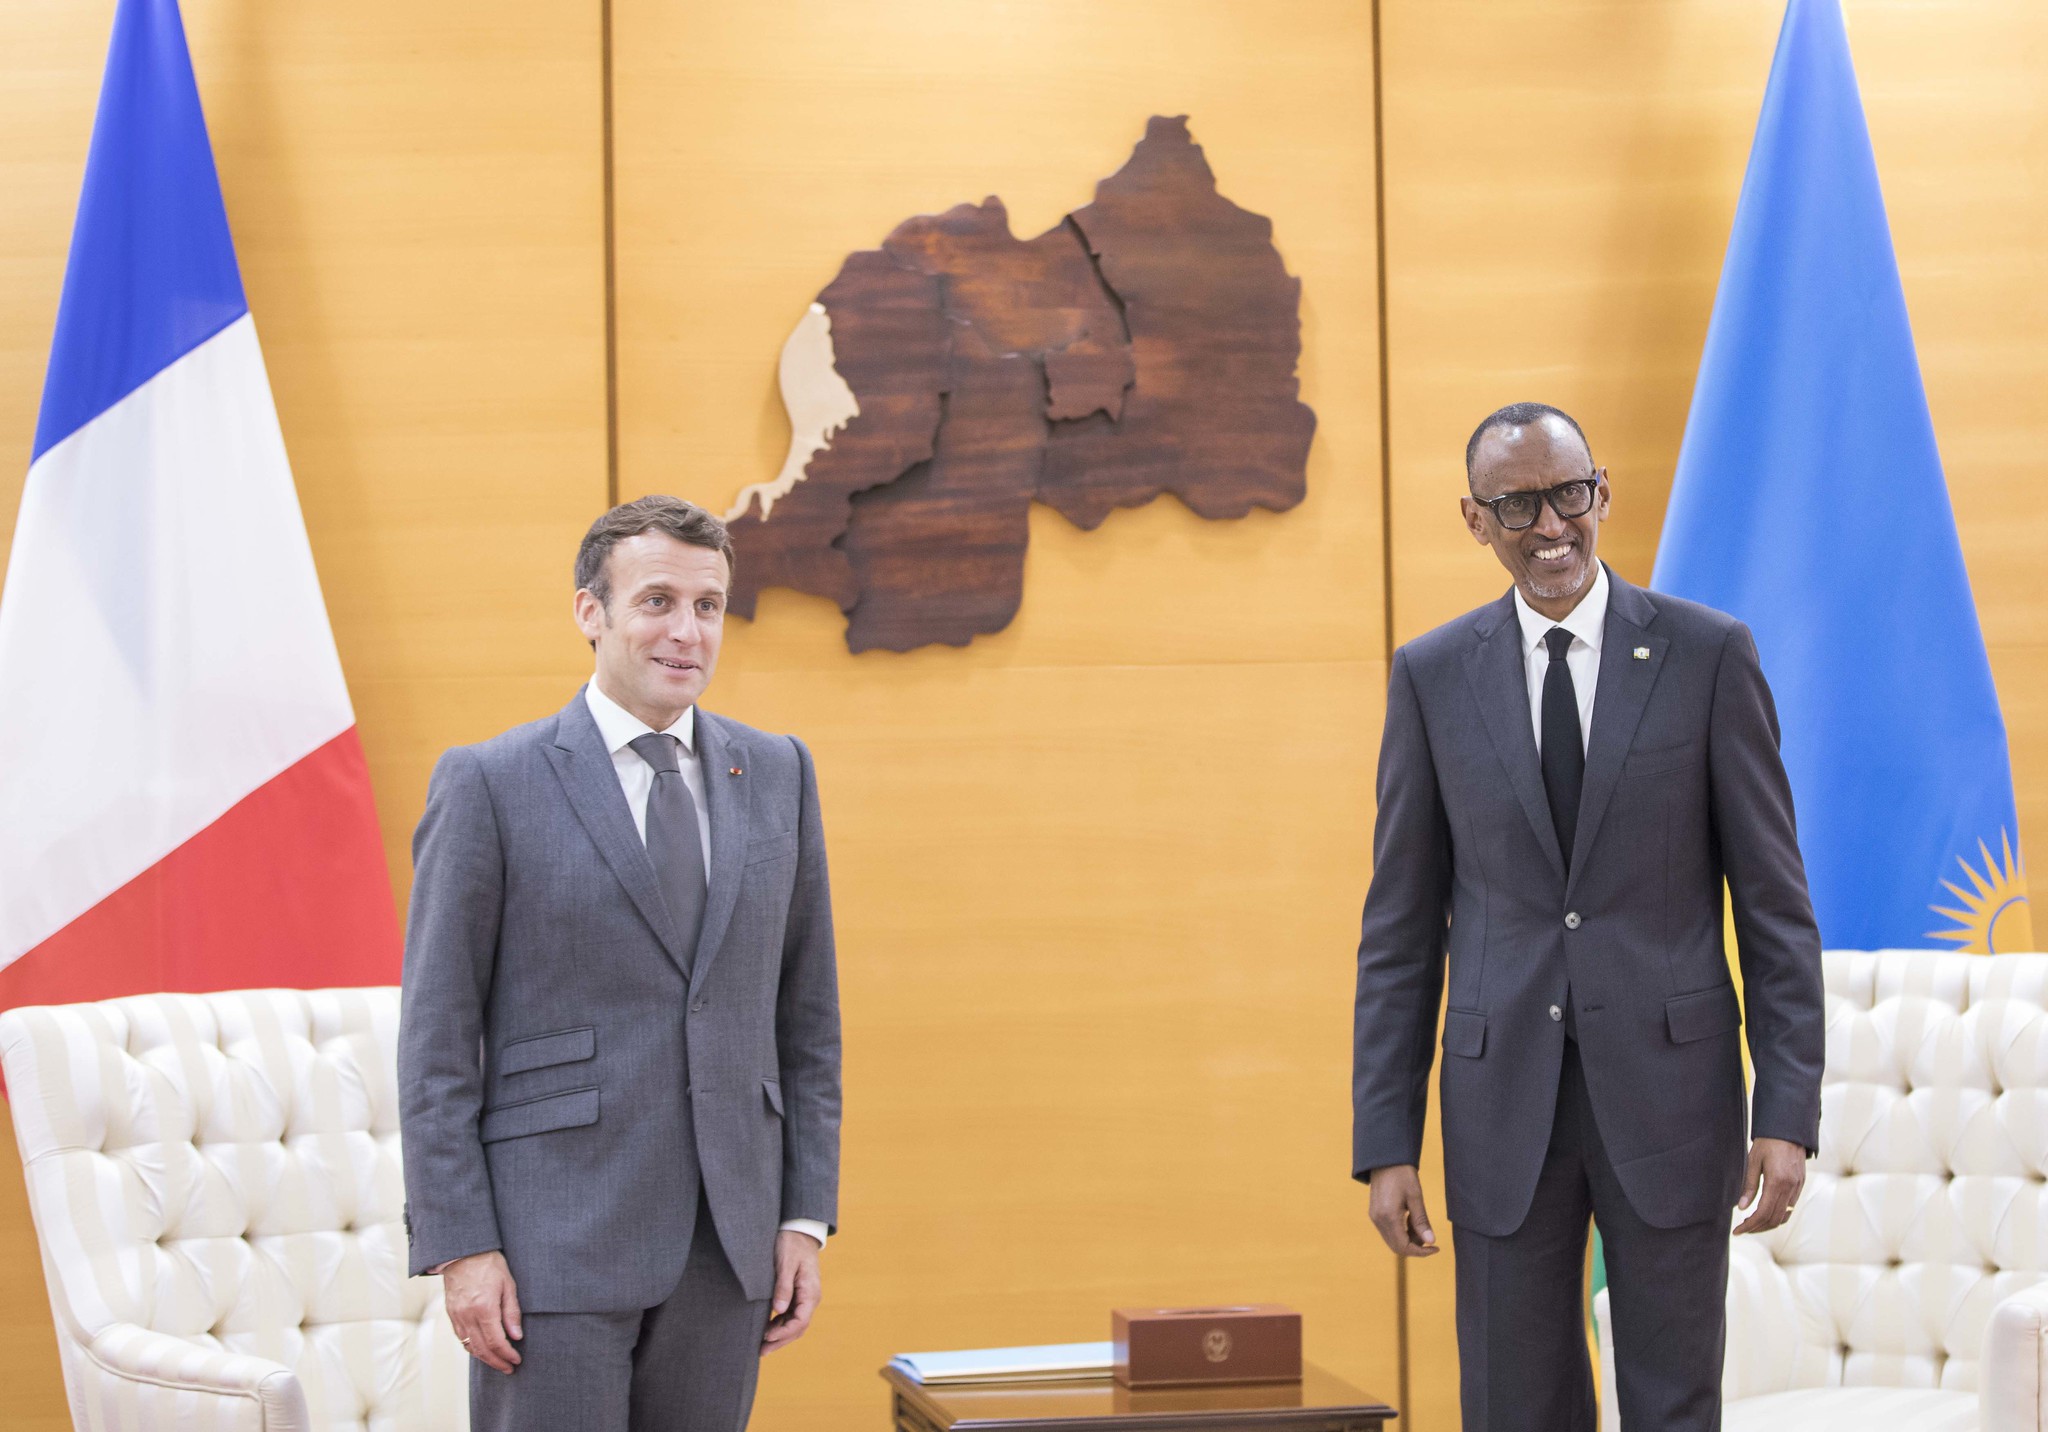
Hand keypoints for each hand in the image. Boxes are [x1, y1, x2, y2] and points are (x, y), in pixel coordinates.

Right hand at [443, 1250, 522, 1372]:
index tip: (516, 1360)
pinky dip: (472, 1347)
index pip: (496, 1342)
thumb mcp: (508, 1284)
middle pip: (482, 1349)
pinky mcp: (451, 1313)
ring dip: (484, 1358)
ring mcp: (457, 1316)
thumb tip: (516, 1336)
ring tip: (498, 1362)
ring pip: (470, 1346)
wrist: (462, 1252)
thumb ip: (511, 1312)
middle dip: (497, 1362)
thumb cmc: (489, 1264)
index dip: (507, 1354)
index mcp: (484, 1308)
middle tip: (509, 1368)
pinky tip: (482, 1349)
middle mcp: (467, 1315)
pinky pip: (461, 1337)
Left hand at [761, 1228, 822, 1353]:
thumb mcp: (786, 1264)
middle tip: (761, 1351)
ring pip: (794, 1324)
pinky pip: (791, 1315)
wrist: (799, 1231)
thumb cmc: (792, 1244)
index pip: (800, 1321)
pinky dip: (780, 1325)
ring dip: (779, 1335)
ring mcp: (805, 1297)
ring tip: (761, 1345)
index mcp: (810, 1292)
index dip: (783, 1333)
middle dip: (780, 1340)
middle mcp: (810, 1298)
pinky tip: (767, 1329)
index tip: (766, 1337)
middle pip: (798, 1327)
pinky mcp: (798, 1294)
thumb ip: (783, 1287)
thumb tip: (778, 1311)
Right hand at [1367, 1165, 1439, 1257]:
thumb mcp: (1415, 1196)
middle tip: (1429, 1235)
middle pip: (1397, 1247)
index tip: (1436, 1247)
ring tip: (1420, 1223)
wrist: (1385, 1158)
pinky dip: (1402, 1232)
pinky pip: (1389, 1231)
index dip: (1421, 1252)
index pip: (1404, 1246)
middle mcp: (1378, 1220)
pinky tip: (1410, 1219)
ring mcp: (1375, 1217)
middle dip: (1415, 1246)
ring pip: (1392, 1240)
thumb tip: (1431, 1241)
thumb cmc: (1402, 1174)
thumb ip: (1421, 1221)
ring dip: (1408, 1239)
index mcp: (1388, 1216)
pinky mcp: (1375, 1213)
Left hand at [1734, 1136, 1806, 1234]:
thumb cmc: (1768, 1143)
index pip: (1763, 1213)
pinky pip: (1790, 1207)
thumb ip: (1748, 1186)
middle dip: (1757, 1228)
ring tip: (1752, 1224)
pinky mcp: (1800, 1185)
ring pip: (1784, 1216)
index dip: (1750, 1226)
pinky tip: (1766, 1213)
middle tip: (1742, 1230)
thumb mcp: (1753, 1161)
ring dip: (1768, 1224)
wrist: (1789, 1130)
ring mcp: (1798, 1187)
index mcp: (1777, 1182)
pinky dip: (1778, 1215)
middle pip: (1774, 1219)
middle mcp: (1790, 1188)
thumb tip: (1741, 1207)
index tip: (1738, 1231)